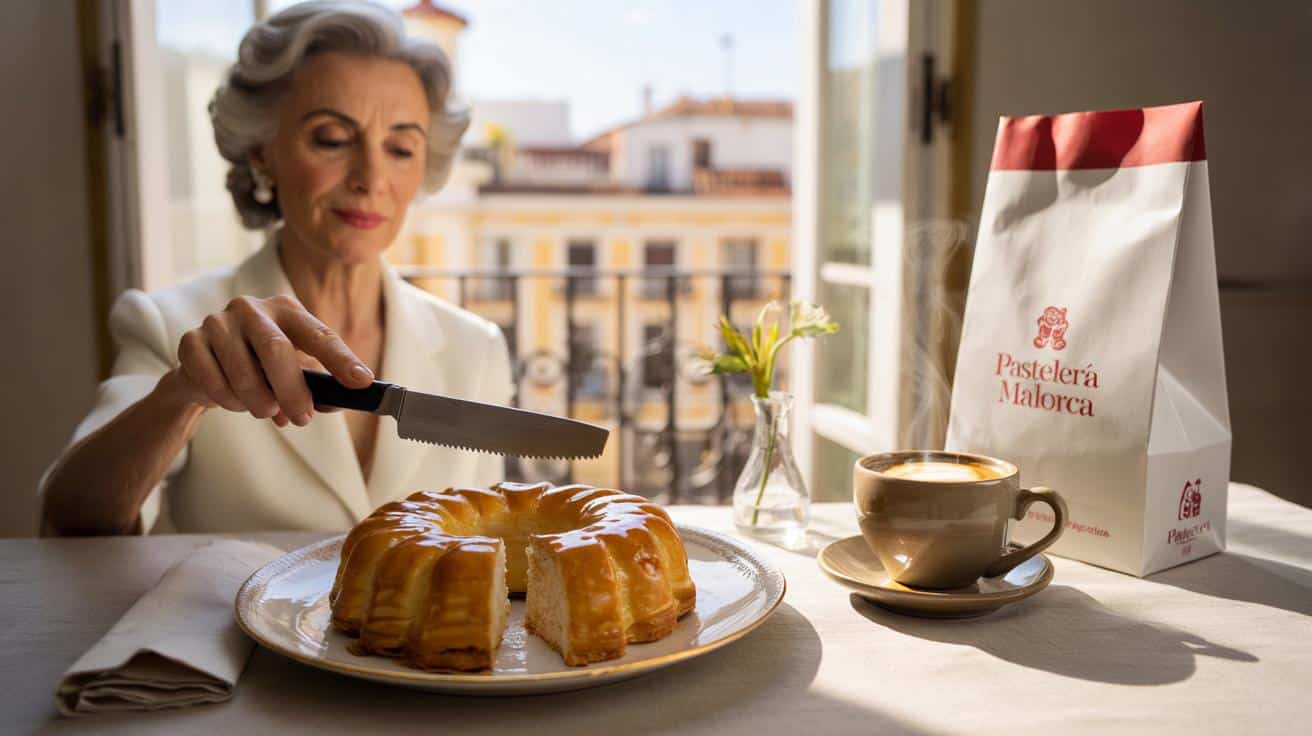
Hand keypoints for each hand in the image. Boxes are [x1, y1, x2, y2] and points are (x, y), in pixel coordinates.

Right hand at [176, 295, 372, 426]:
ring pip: (242, 370)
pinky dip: (228, 400)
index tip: (362, 382)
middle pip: (277, 350)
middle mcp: (252, 308)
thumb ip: (316, 388)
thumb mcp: (293, 374)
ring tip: (266, 410)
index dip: (342, 360)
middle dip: (292, 390)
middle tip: (303, 418)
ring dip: (258, 401)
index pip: (319, 334)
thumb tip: (338, 403)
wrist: (205, 371)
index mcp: (287, 310)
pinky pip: (212, 379)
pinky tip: (235, 402)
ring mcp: (218, 321)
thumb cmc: (260, 369)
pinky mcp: (190, 341)